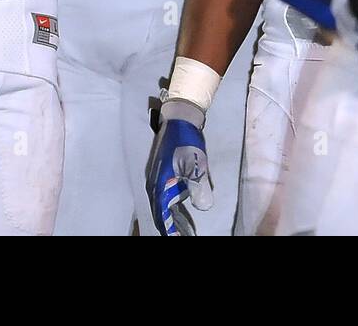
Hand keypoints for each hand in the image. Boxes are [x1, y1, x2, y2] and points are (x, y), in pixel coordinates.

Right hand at [146, 98, 212, 235]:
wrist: (179, 118)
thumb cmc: (187, 141)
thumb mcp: (197, 165)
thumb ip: (198, 187)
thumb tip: (203, 207)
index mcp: (160, 183)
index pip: (162, 214)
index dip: (169, 229)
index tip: (176, 239)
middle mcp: (154, 183)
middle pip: (159, 212)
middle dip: (169, 226)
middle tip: (181, 236)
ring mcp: (156, 177)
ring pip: (161, 204)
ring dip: (170, 217)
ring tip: (181, 230)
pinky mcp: (161, 173)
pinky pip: (163, 195)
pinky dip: (170, 206)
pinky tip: (178, 209)